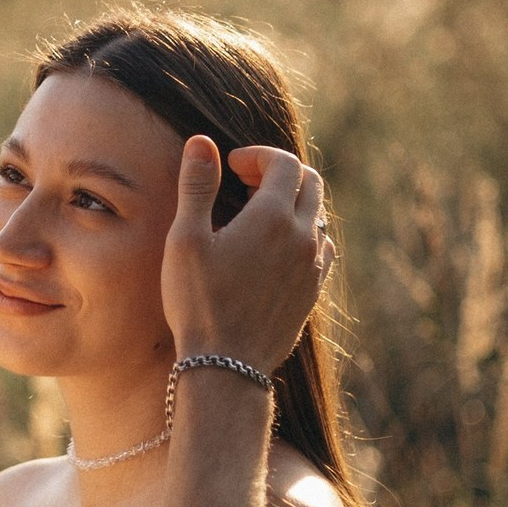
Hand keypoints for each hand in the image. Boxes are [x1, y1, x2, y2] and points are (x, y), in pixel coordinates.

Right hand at [161, 136, 333, 372]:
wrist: (227, 364)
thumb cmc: (198, 302)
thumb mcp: (185, 240)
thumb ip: (196, 186)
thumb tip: (202, 142)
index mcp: (271, 218)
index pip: (283, 162)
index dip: (256, 155)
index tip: (229, 166)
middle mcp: (302, 237)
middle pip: (309, 182)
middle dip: (277, 172)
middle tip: (243, 182)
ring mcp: (313, 265)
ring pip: (317, 214)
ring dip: (290, 202)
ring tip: (254, 214)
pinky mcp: (313, 290)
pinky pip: (321, 247)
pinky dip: (301, 233)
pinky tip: (272, 248)